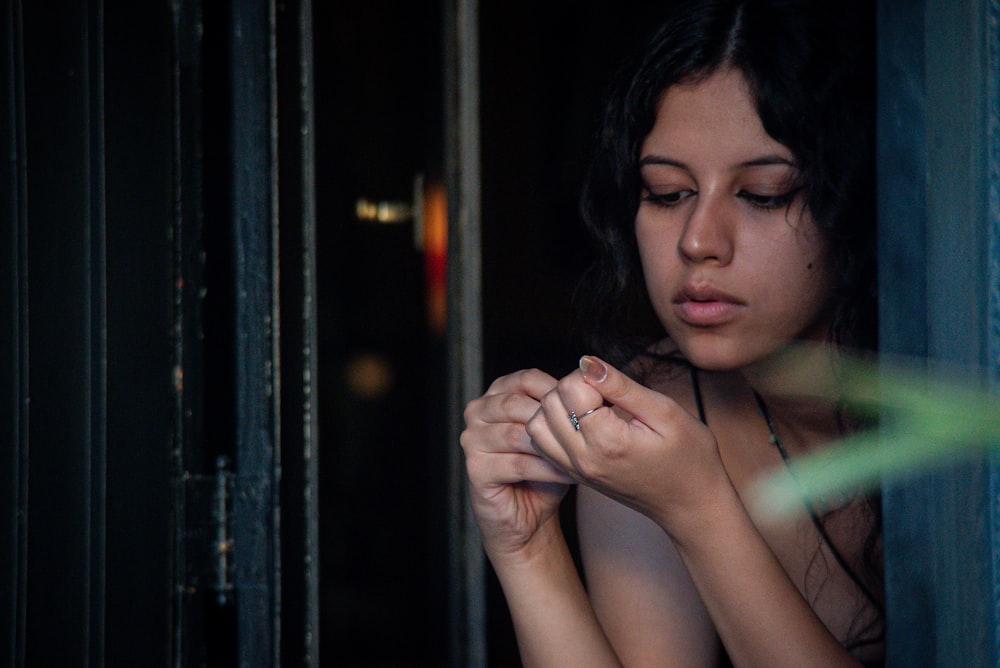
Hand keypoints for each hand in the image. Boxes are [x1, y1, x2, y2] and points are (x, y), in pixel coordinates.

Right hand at [461, 369, 574, 559]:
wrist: (528, 515)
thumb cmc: (543, 468)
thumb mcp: (554, 432)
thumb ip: (562, 408)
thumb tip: (591, 385)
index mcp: (496, 394)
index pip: (526, 378)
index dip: (559, 390)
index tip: (586, 406)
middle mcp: (477, 412)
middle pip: (517, 404)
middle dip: (553, 418)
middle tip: (584, 431)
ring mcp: (471, 440)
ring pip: (517, 434)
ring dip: (552, 446)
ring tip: (580, 455)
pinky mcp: (475, 469)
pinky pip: (518, 464)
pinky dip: (547, 470)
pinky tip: (569, 475)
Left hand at [526, 356, 733, 536]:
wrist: (691, 504)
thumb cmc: (689, 457)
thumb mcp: (665, 412)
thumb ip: (622, 386)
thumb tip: (587, 362)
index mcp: (607, 442)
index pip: (570, 388)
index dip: (591, 376)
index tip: (616, 387)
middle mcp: (583, 460)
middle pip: (548, 404)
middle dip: (572, 388)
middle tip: (605, 395)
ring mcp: (576, 471)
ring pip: (536, 426)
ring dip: (557, 407)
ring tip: (591, 407)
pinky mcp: (574, 475)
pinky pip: (543, 444)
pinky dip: (553, 426)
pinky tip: (582, 423)